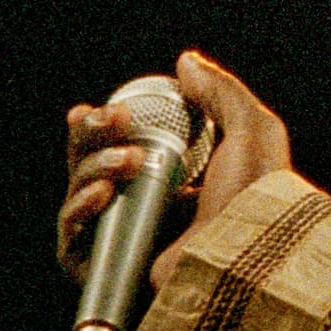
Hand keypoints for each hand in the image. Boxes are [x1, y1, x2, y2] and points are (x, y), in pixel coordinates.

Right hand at [60, 53, 292, 292]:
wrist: (250, 250)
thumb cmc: (259, 195)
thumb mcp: (251, 131)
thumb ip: (220, 92)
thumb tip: (187, 61)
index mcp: (179, 181)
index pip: (123, 148)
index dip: (102, 127)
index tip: (103, 109)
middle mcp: (150, 211)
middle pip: (92, 165)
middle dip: (91, 136)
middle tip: (110, 119)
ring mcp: (126, 240)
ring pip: (80, 193)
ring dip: (92, 166)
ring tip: (127, 162)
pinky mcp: (108, 269)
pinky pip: (71, 237)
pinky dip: (78, 209)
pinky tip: (101, 193)